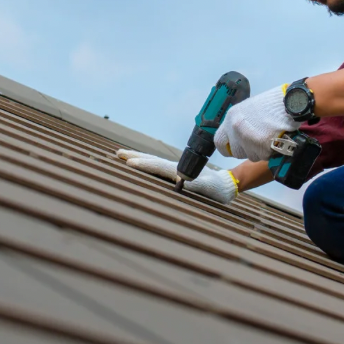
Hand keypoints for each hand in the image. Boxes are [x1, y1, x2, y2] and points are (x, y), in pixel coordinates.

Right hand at [116, 149, 238, 205]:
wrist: (225, 185)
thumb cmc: (216, 190)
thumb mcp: (207, 188)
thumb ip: (194, 184)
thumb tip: (179, 181)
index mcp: (180, 171)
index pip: (158, 166)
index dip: (144, 165)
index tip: (129, 162)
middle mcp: (175, 168)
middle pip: (152, 160)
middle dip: (135, 157)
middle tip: (118, 153)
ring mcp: (175, 170)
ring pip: (154, 162)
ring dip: (139, 158)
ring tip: (124, 156)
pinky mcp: (176, 174)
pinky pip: (158, 168)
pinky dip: (146, 164)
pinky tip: (140, 165)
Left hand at [214, 84, 299, 161]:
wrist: (290, 103)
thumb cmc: (271, 103)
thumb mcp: (249, 108)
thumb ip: (240, 123)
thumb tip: (238, 136)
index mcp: (231, 118)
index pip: (219, 142)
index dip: (228, 147)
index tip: (235, 147)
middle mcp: (235, 130)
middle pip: (236, 152)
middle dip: (246, 150)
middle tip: (258, 141)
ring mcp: (248, 140)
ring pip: (250, 156)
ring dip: (259, 151)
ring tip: (269, 138)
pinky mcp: (262, 148)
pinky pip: (263, 156)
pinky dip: (269, 151)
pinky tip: (275, 140)